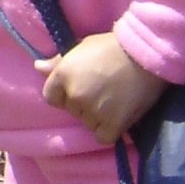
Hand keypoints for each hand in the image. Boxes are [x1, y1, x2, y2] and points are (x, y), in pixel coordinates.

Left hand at [35, 32, 165, 143]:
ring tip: (114, 100)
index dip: (65, 93)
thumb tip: (38, 67)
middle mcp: (75, 96)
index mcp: (63, 75)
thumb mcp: (82, 46)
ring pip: (87, 124)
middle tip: (102, 90)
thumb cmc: (113, 46)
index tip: (81, 87)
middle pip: (72, 110)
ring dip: (97, 117)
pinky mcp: (113, 124)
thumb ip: (59, 61)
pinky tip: (118, 116)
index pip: (51, 97)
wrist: (146, 55)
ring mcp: (93, 111)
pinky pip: (103, 137)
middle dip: (83, 103)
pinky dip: (109, 130)